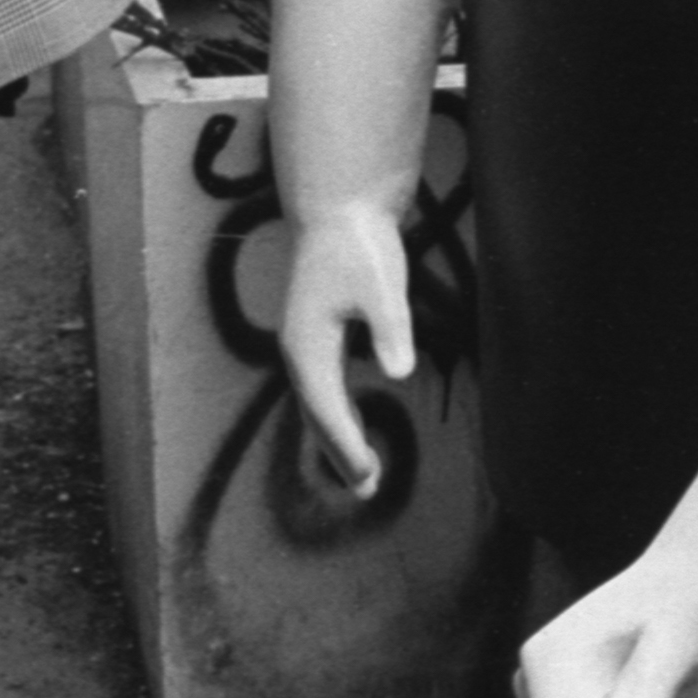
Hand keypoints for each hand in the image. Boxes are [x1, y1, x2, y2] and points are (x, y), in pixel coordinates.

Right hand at [279, 209, 418, 498]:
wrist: (340, 209)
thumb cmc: (361, 246)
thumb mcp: (382, 285)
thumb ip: (390, 328)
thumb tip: (398, 370)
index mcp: (308, 344)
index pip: (326, 407)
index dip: (346, 444)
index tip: (366, 474)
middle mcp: (299, 349)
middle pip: (316, 414)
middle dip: (339, 452)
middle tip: (366, 489)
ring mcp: (304, 341)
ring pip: (318, 403)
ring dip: (337, 438)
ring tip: (362, 475)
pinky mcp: (316, 332)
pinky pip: (324, 387)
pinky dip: (337, 414)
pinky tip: (356, 427)